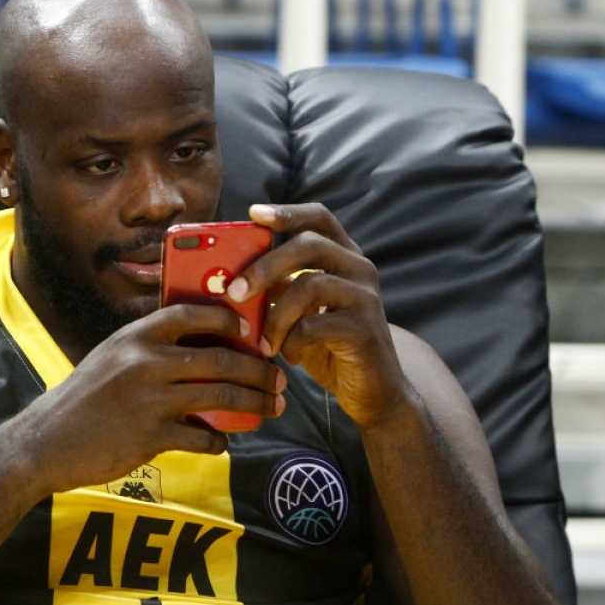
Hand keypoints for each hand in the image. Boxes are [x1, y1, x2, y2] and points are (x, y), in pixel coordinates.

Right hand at [7, 303, 285, 494]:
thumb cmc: (84, 397)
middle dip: (258, 370)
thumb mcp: (111, 356)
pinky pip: (202, 436)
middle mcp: (144, 362)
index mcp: (135, 336)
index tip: (251, 328)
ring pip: (221, 397)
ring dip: (254, 403)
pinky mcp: (151, 437)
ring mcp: (149, 400)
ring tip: (272, 407)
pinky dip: (219, 439)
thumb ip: (149, 347)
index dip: (228, 318)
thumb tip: (202, 344)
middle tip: (279, 378)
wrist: (46, 441)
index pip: (191, 314)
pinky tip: (223, 439)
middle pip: (220, 359)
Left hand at [226, 203, 411, 428]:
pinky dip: (291, 342)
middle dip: (264, 266)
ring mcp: (365, 297)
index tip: (254, 213)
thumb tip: (230, 275)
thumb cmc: (328, 346)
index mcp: (344, 257)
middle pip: (309, 245)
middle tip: (233, 291)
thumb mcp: (300, 312)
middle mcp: (359, 268)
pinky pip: (314, 324)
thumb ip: (278, 289)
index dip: (287, 212)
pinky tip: (289, 357)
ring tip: (263, 342)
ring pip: (308, 285)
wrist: (374, 391)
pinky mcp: (363, 329)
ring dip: (275, 316)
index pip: (319, 218)